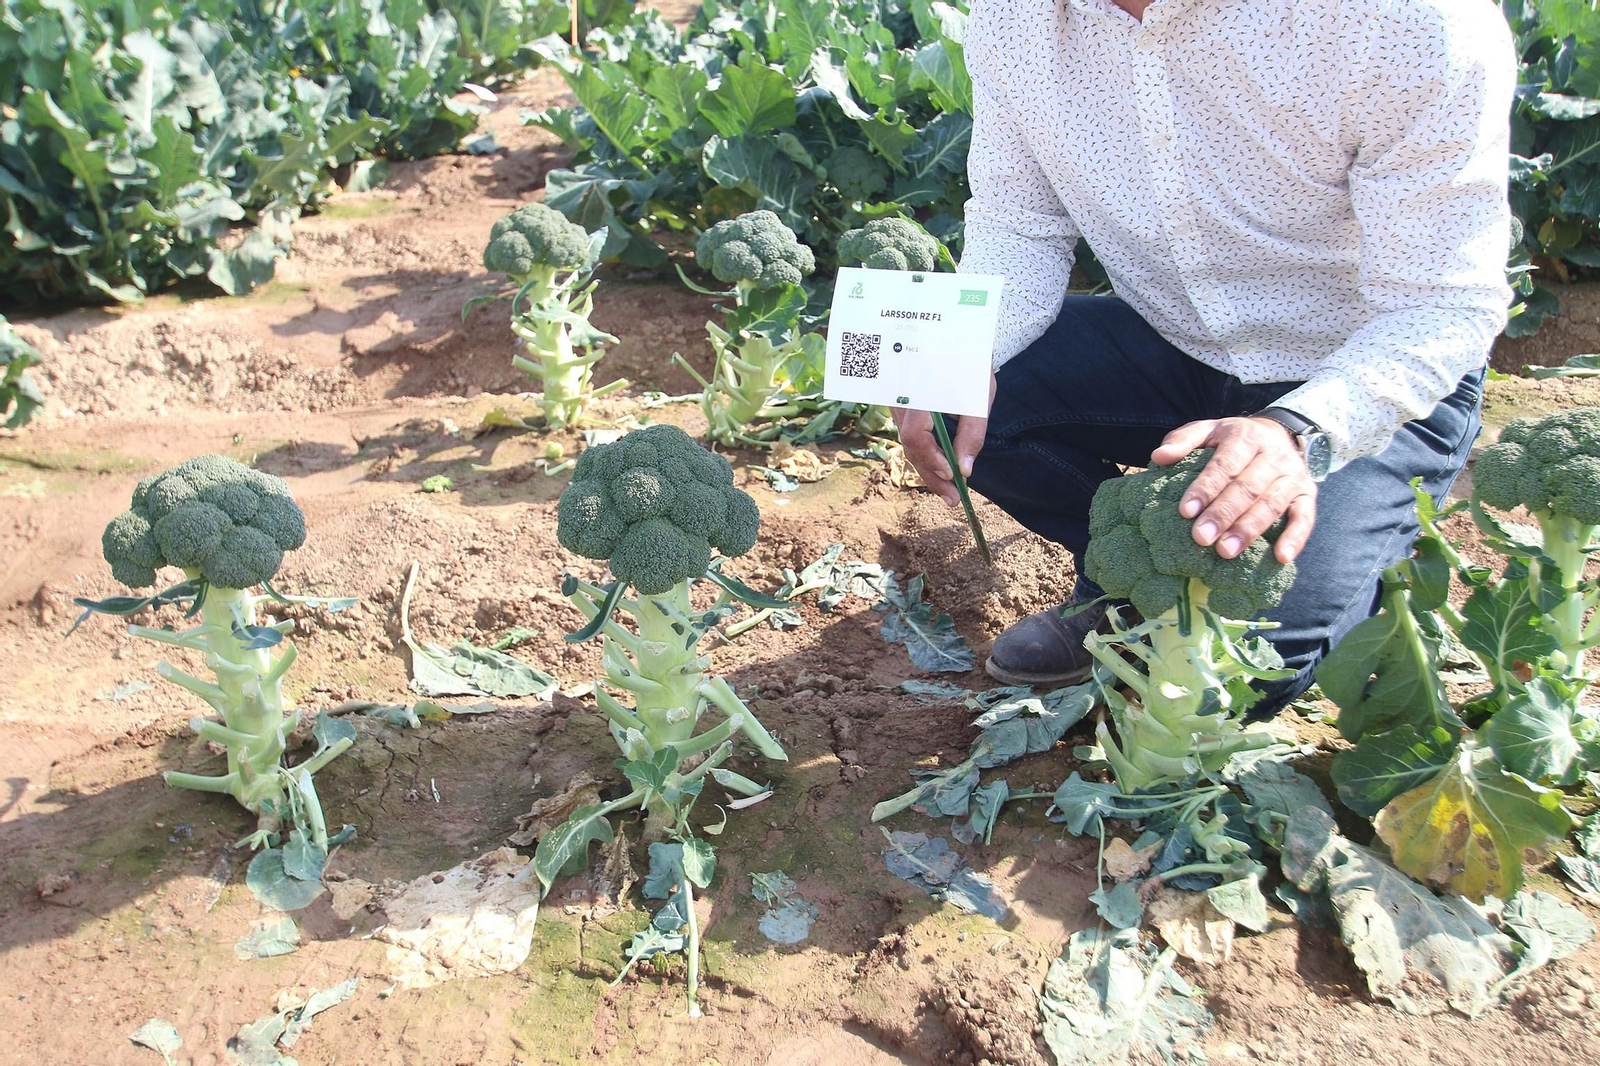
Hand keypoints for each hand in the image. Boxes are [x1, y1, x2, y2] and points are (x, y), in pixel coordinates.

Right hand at [892, 372, 996, 507]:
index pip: (915, 434)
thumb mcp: (978, 396)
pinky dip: (925, 454)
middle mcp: (901, 398)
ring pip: (908, 444)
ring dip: (928, 468)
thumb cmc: (969, 364)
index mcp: (919, 391)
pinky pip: (910, 435)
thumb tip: (965, 471)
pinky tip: (941, 469)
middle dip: (931, 475)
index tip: (953, 475)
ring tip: (949, 491)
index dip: (932, 458)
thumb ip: (972, 433)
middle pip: (910, 446)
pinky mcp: (903, 407)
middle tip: (952, 499)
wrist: (952, 337)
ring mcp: (898, 403)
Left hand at [1151, 416, 1316, 563]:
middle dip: (1223, 514)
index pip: (1225, 464)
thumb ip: (1183, 440)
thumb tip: (1159, 457)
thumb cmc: (1232, 440)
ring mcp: (1293, 475)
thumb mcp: (1208, 430)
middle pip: (1248, 487)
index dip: (1206, 488)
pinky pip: (1305, 517)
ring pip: (1272, 504)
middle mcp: (1273, 455)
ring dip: (1249, 530)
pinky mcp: (1307, 494)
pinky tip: (1280, 557)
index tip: (1186, 511)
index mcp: (1245, 437)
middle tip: (1201, 538)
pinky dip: (1296, 537)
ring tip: (1226, 552)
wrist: (1279, 433)